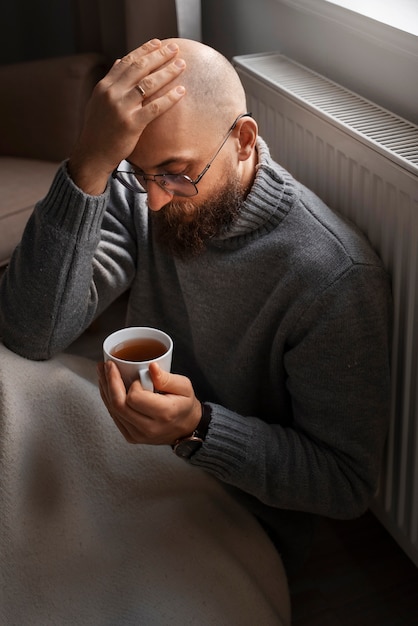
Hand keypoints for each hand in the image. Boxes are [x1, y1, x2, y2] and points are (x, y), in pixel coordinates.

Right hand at [69, 39, 185, 193]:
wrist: (93, 154)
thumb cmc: (99, 129)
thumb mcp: (99, 101)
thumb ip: (111, 81)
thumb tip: (120, 60)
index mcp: (105, 86)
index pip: (127, 61)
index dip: (144, 50)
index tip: (158, 43)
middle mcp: (112, 93)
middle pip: (140, 68)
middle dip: (159, 56)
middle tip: (175, 48)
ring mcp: (121, 108)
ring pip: (149, 84)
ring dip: (168, 72)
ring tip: (181, 65)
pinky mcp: (132, 124)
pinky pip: (155, 107)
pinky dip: (170, 97)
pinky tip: (181, 91)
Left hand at [97, 360, 201, 444]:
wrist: (185, 427)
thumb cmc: (184, 405)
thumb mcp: (184, 386)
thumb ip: (166, 378)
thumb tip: (151, 367)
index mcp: (164, 414)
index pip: (135, 398)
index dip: (133, 385)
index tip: (139, 378)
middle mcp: (149, 428)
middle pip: (119, 405)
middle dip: (110, 382)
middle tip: (107, 366)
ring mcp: (138, 435)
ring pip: (113, 411)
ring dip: (106, 389)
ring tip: (103, 372)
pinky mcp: (131, 436)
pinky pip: (114, 416)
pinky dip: (108, 400)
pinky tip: (107, 386)